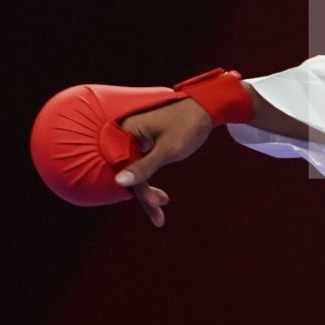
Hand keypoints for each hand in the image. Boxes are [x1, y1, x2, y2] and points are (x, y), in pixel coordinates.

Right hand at [113, 98, 213, 226]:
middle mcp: (123, 135)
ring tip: (160, 212)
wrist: (204, 107)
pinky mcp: (140, 145)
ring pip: (134, 172)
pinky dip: (150, 181)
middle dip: (144, 195)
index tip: (155, 205)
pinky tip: (161, 198)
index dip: (139, 189)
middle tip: (158, 217)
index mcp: (124, 131)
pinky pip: (140, 167)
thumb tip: (119, 182)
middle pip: (127, 171)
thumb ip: (145, 167)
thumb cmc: (187, 124)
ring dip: (147, 192)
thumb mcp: (169, 149)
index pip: (124, 167)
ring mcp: (131, 141)